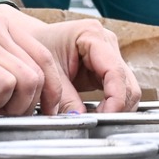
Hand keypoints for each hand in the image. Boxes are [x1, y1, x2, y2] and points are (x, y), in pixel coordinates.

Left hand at [0, 8, 140, 111]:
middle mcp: (107, 42)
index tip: (105, 118)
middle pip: (127, 82)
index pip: (115, 72)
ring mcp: (110, 55)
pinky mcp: (107, 68)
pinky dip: (111, 105)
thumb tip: (81, 120)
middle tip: (99, 124)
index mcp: (92, 35)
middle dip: (118, 107)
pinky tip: (98, 114)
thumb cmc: (37, 47)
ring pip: (128, 89)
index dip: (115, 99)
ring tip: (97, 120)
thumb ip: (65, 99)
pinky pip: (119, 91)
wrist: (31, 40)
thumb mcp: (49, 74)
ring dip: (116, 108)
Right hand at [0, 11, 53, 113]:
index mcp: (2, 25)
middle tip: (19, 117)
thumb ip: (3, 78)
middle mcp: (0, 27)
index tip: (51, 110)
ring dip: (14, 104)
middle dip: (39, 101)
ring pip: (30, 79)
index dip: (53, 88)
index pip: (44, 57)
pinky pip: (6, 85)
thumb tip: (28, 104)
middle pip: (43, 68)